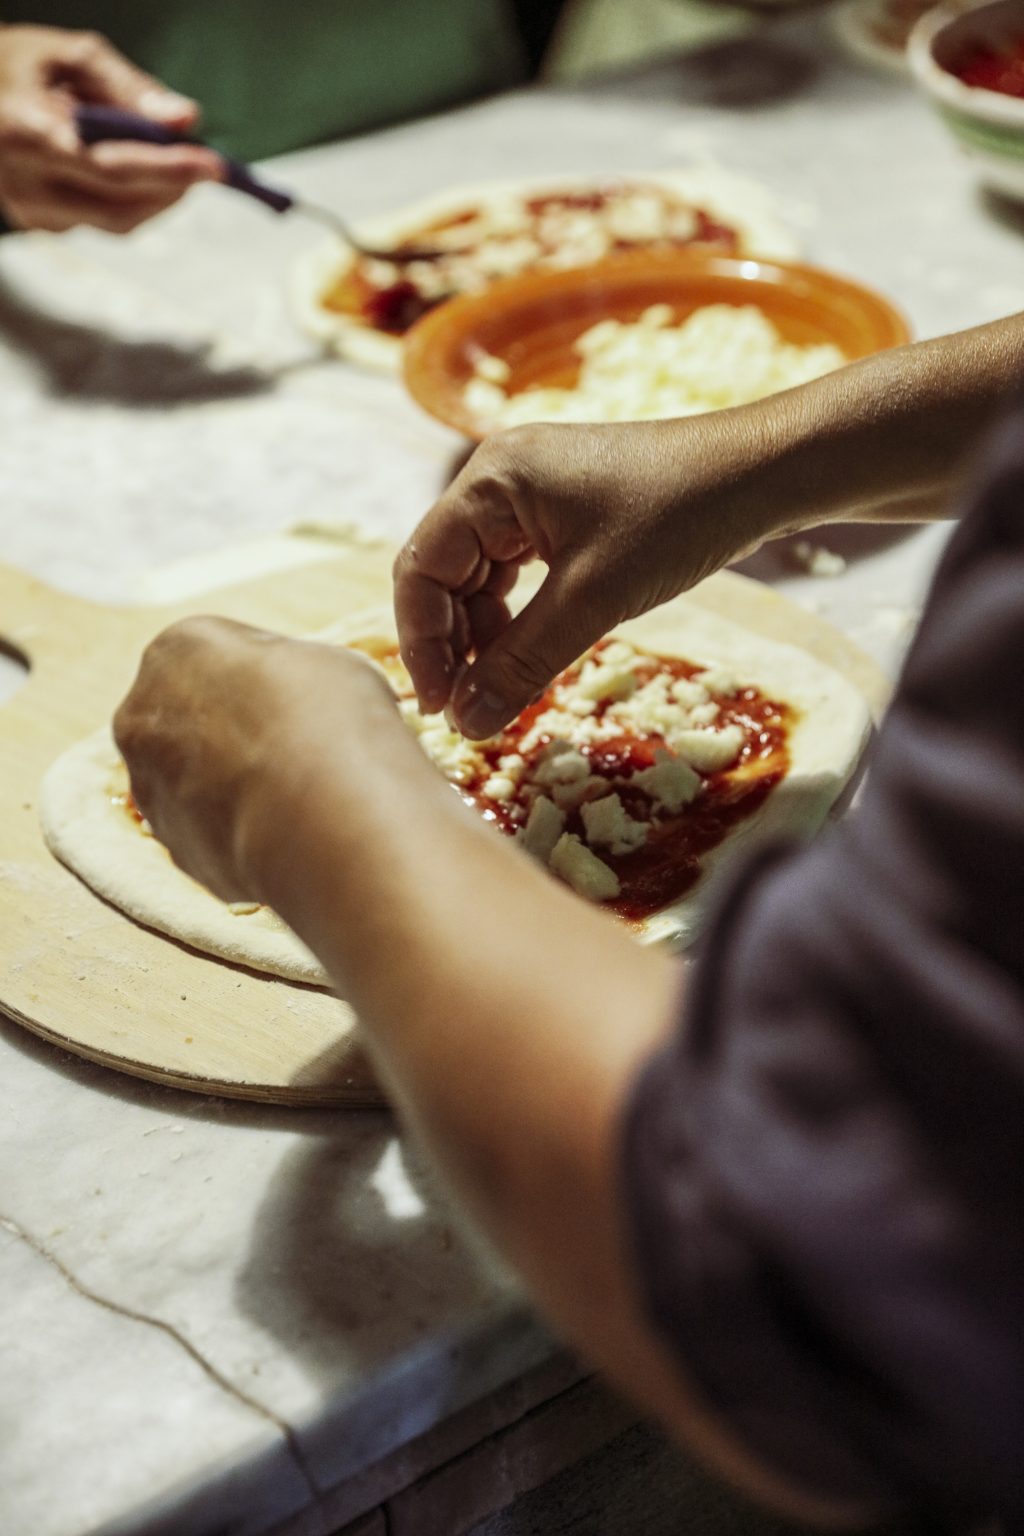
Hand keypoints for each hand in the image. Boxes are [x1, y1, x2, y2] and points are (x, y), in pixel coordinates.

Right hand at [0, 25, 220, 232]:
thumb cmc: (24, 65)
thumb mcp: (72, 56)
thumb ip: (129, 87)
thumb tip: (185, 119)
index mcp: (26, 133)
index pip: (109, 168)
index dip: (166, 170)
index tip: (213, 165)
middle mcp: (26, 184)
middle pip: (121, 206)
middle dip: (172, 186)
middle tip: (206, 162)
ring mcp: (34, 212)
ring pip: (119, 222)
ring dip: (159, 195)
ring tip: (176, 161)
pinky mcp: (43, 225)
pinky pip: (106, 221)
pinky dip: (136, 199)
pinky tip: (138, 169)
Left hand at [113, 617, 396, 904]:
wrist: (327, 824)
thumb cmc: (333, 724)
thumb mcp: (328, 664)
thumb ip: (288, 674)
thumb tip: (296, 696)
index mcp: (177, 649)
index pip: (218, 654)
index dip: (269, 677)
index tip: (306, 697)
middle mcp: (143, 716)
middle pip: (192, 715)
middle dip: (235, 730)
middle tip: (299, 746)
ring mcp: (152, 790)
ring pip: (195, 779)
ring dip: (235, 784)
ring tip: (300, 797)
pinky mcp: (174, 852)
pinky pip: (209, 832)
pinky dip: (241, 833)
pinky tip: (289, 834)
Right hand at [394, 418, 772, 739]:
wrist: (759, 473)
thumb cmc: (679, 518)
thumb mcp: (593, 599)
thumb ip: (522, 663)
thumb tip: (466, 725)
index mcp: (491, 480)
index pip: (420, 567)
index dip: (422, 644)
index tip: (439, 707)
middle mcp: (499, 478)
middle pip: (442, 572)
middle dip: (451, 644)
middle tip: (467, 711)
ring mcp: (530, 493)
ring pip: (478, 576)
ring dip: (484, 636)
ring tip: (500, 691)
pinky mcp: (561, 510)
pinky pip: (516, 570)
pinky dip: (517, 616)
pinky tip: (529, 653)